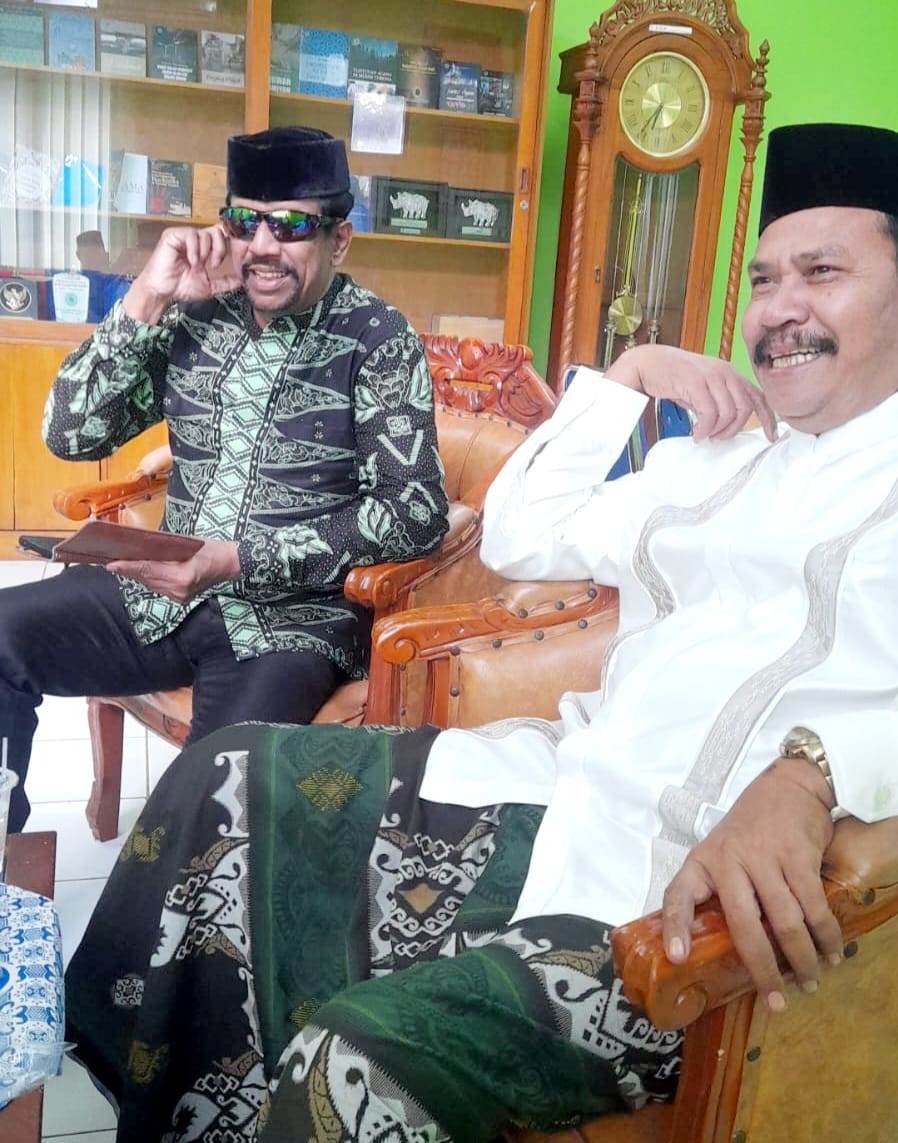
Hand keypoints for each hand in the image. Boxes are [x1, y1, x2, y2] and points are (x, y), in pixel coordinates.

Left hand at [107, 538, 240, 603]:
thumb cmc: (211, 550)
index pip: (148, 570)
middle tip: (111, 562)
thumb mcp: (187, 544)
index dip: (128, 567)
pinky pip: (159, 588)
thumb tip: (140, 548)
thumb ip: (164, 549)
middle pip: (146, 579)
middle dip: (129, 571)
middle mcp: (178, 590)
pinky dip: (150, 579)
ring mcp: (180, 596)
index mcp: (182, 576)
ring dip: (138, 575)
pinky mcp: (181, 599)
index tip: (111, 564)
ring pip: (150, 585)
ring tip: (123, 566)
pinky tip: (142, 572)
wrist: (230, 564)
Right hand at [123, 224, 241, 324]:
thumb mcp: (209, 286)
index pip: (221, 236)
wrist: (161, 292)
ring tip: (198, 265)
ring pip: (205, 233)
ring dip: (206, 252)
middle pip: (217, 230)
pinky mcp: (173, 235)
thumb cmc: (181, 287)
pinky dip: (195, 250)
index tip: (233, 257)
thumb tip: (241, 280)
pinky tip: (192, 261)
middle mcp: (194, 239)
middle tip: (215, 264)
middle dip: (220, 248)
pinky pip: (191, 235)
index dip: (229, 243)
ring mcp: (183, 236)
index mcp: (203, 248)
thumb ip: (225, 282)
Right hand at [606, 343, 776, 442]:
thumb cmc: (672, 377)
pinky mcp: (696, 383)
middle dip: (733, 429)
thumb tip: (727, 425)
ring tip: (703, 435)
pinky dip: (704, 429)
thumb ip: (718, 400)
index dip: (768, 418)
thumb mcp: (702, 388)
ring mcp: (711, 376)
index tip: (771, 435)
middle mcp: (725, 372)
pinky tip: (696, 433)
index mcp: (730, 373)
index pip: (758, 396)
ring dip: (716, 430)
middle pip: (745, 408)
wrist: (647, 363)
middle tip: (717, 437)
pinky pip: (709, 414)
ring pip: (728, 413)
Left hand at [661, 758, 841, 1010]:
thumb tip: (716, 945)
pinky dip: (825, 934)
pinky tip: (831, 952)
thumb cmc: (749, 828)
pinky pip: (813, 906)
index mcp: (703, 862)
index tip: (676, 957)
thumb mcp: (721, 851)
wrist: (787, 787)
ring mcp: (765, 857)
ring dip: (802, 958)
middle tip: (775, 1001)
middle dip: (762, 969)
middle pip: (744, 926)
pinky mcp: (797, 855)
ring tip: (809, 982)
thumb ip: (719, 890)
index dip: (675, 926)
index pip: (678, 893)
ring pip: (785, 922)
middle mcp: (729, 861)